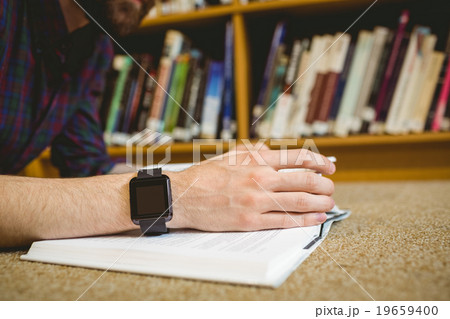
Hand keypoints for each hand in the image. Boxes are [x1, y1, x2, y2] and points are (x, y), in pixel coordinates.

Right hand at [166, 148, 334, 231]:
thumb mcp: (231, 154)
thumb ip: (255, 151)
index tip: (330, 167)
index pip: (299, 158)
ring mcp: (256, 201)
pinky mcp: (251, 221)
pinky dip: (306, 219)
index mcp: (257, 160)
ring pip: (300, 201)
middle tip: (331, 187)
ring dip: (321, 202)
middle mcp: (260, 179)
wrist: (184, 197)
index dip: (320, 162)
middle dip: (325, 184)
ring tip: (330, 203)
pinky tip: (317, 218)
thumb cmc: (206, 175)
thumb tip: (274, 150)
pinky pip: (285, 221)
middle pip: (305, 180)